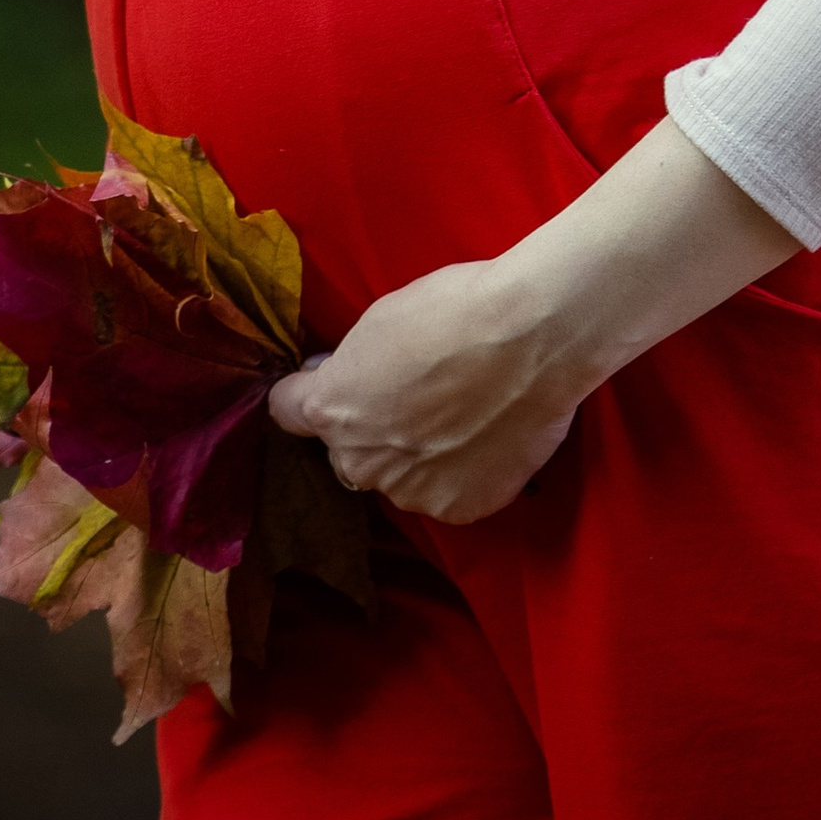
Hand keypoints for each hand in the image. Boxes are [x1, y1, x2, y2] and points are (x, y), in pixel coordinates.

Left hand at [267, 259, 585, 525]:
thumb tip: (337, 378)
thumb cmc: (454, 310)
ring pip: (401, 477)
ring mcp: (411, 493)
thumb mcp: (380, 320)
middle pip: (350, 452)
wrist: (532, 338)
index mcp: (332, 411)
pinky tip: (487, 435)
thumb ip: (352, 366)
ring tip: (463, 415)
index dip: (310, 392)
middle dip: (371, 429)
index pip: (288, 411)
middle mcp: (361, 463)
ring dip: (417, 455)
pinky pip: (448, 492)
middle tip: (416, 394)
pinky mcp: (461, 509)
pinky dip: (462, 471)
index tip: (333, 380)